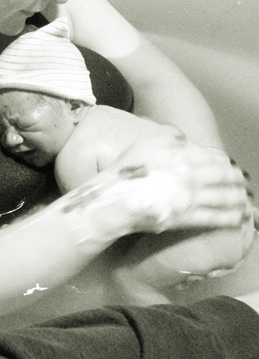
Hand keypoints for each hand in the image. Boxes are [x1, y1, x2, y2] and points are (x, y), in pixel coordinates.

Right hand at [110, 138, 249, 232]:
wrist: (115, 201)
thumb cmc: (124, 173)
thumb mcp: (141, 147)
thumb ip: (165, 141)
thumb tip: (184, 140)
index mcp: (179, 157)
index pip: (210, 157)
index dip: (222, 160)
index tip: (228, 163)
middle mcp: (189, 176)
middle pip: (222, 176)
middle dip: (235, 178)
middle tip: (243, 179)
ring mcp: (190, 198)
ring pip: (223, 197)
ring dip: (238, 197)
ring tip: (244, 197)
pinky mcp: (187, 218)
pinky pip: (214, 218)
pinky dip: (229, 217)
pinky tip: (238, 217)